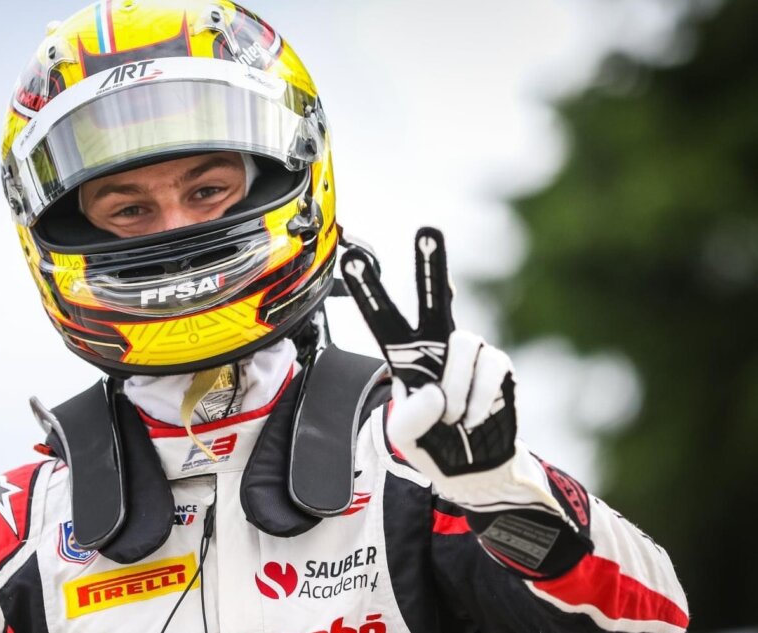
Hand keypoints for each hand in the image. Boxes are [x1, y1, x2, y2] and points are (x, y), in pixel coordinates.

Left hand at [341, 229, 555, 512]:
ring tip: (454, 417)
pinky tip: (474, 417)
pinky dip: (479, 397)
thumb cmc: (433, 445)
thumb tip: (435, 392)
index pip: (382, 317)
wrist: (474, 468)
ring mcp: (469, 352)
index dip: (368, 290)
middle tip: (427, 231)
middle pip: (433, 297)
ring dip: (457, 387)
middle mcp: (435, 344)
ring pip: (462, 345)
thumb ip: (409, 419)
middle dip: (431, 264)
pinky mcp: (498, 365)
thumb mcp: (405, 439)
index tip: (351, 258)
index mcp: (403, 355)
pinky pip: (489, 368)